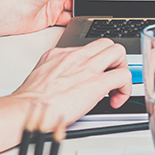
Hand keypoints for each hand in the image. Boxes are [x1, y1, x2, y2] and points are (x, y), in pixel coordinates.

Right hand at [9, 38, 131, 128]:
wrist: (28, 110)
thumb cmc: (32, 102)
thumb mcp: (43, 76)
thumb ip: (57, 73)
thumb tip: (67, 83)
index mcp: (61, 54)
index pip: (89, 48)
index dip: (97, 62)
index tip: (95, 76)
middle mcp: (76, 56)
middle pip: (107, 44)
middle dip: (115, 61)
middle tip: (111, 79)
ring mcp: (87, 67)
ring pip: (119, 52)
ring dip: (122, 70)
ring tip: (115, 88)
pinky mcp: (97, 83)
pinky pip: (124, 76)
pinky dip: (125, 89)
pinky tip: (116, 101)